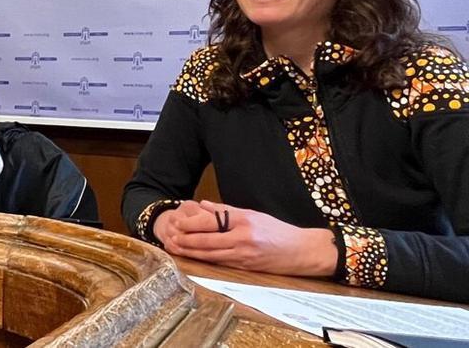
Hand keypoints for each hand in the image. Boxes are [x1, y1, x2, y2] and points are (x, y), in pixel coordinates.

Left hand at [163, 200, 337, 276]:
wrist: (303, 251)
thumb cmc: (278, 231)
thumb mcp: (253, 214)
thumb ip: (226, 210)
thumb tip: (202, 205)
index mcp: (244, 220)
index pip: (212, 220)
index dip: (191, 222)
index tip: (177, 221)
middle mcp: (243, 237)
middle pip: (207, 239)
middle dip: (186, 239)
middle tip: (170, 237)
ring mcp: (245, 254)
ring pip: (211, 253)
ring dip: (191, 252)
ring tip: (176, 248)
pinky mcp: (246, 267)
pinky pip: (221, 263)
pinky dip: (205, 260)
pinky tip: (194, 258)